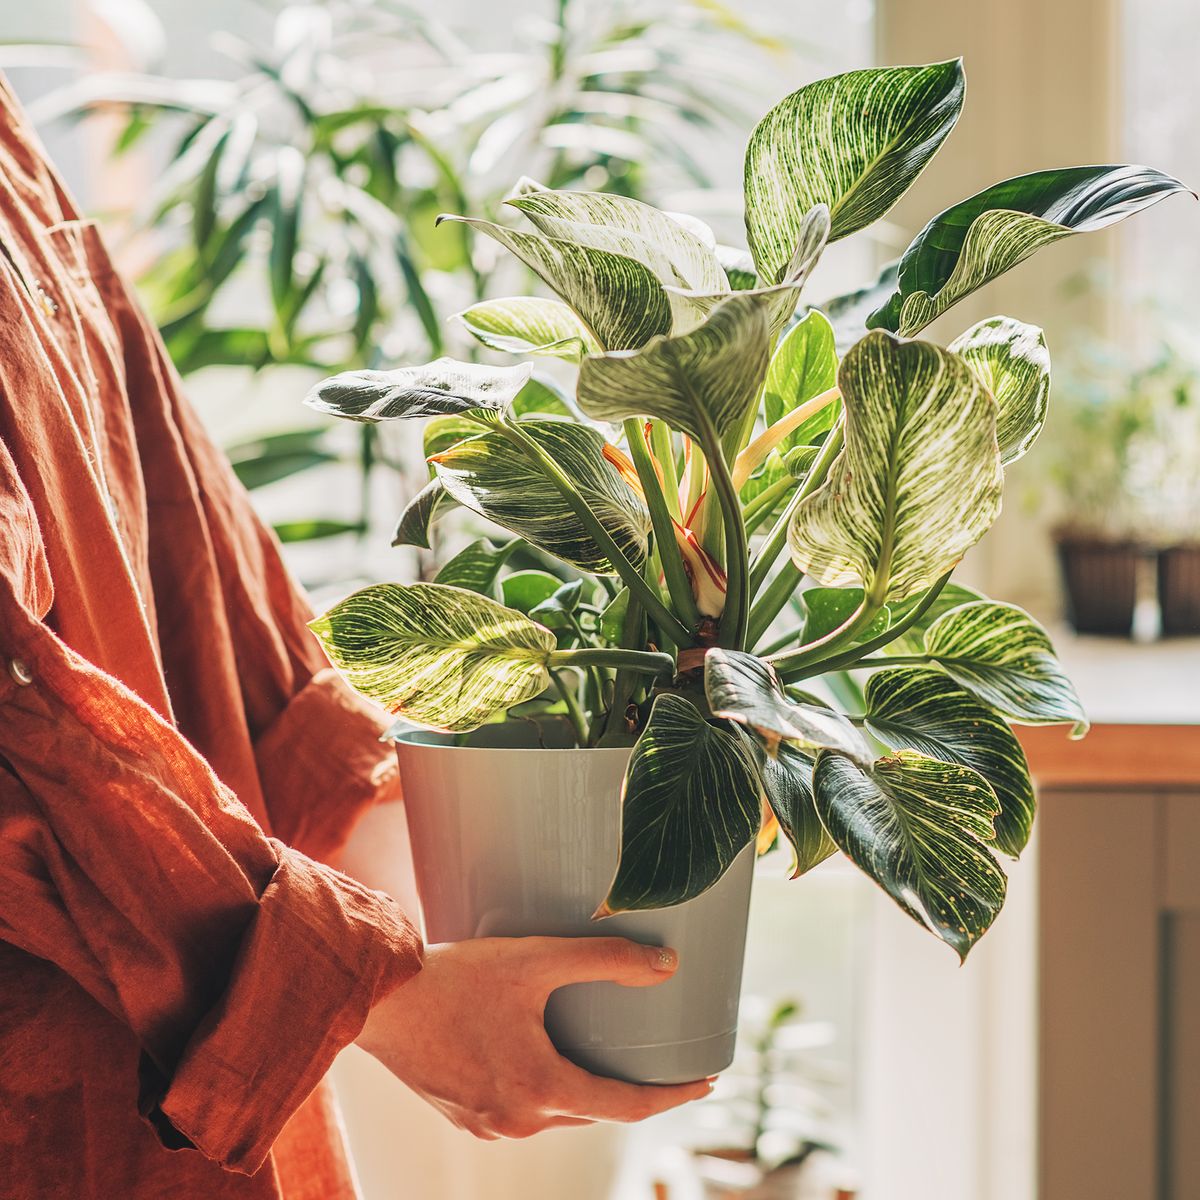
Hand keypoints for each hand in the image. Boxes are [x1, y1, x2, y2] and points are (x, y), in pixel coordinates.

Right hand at [356, 936, 713, 1138]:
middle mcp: (517, 1121)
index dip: (673, 1095)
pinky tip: (542, 1055)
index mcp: (541, 1089)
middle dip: (627, 1088)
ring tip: (599, 1050)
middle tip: (655, 1056)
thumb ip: (605, 960)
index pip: (628, 1106)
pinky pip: (521, 1111)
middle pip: (592, 1109)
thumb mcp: (536, 958)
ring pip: (555, 1112)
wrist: (379, 998)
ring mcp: (487, 1125)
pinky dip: (543, 1090)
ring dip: (581, 1088)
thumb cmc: (456, 975)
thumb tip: (667, 963)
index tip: (708, 1082)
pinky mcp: (463, 1116)